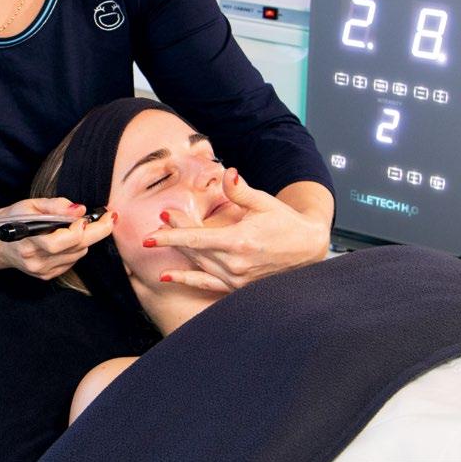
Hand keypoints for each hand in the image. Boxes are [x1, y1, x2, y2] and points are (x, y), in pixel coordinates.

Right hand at [0, 197, 115, 279]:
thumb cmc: (12, 219)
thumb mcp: (30, 205)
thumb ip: (56, 206)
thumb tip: (80, 209)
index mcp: (30, 241)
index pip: (64, 240)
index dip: (82, 228)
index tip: (90, 215)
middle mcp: (36, 260)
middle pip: (77, 248)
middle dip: (96, 232)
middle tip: (106, 217)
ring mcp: (42, 271)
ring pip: (78, 255)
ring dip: (85, 239)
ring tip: (80, 225)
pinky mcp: (46, 276)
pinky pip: (72, 262)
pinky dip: (76, 248)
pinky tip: (68, 238)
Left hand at [145, 169, 330, 292]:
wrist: (308, 249)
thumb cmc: (286, 223)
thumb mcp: (264, 202)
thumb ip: (241, 191)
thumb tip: (228, 174)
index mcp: (240, 241)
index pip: (196, 239)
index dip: (172, 235)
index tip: (151, 234)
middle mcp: (236, 264)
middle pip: (193, 250)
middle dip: (173, 236)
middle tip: (158, 222)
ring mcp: (237, 279)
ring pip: (197, 265)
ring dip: (178, 252)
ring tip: (162, 239)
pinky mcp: (239, 287)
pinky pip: (206, 284)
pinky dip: (186, 279)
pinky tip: (168, 276)